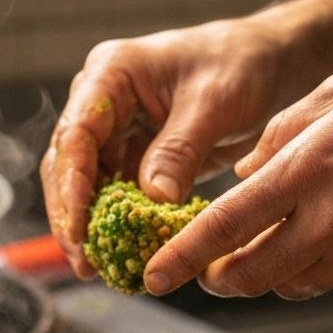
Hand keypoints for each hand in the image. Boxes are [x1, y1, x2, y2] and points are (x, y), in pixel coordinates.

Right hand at [40, 11, 303, 276]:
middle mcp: (102, 102)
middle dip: (71, 215)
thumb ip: (180, 150)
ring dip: (89, 225)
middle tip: (82, 260)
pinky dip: (117, 225)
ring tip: (94, 267)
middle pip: (67, 164)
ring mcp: (115, 132)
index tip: (78, 227)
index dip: (72, 184)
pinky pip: (115, 196)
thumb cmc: (239, 65)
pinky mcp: (132, 157)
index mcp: (111, 74)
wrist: (264, 64)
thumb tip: (154, 199)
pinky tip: (122, 254)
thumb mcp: (213, 103)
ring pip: (85, 185)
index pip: (77, 133)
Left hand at [144, 65, 332, 297]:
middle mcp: (327, 222)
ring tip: (271, 244)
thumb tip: (241, 172)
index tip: (153, 277)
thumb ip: (278, 136)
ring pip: (286, 286)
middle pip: (247, 276)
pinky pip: (330, 282)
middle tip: (210, 269)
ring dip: (266, 274)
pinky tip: (330, 237)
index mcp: (306, 169)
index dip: (181, 258)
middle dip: (218, 278)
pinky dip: (314, 269)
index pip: (222, 228)